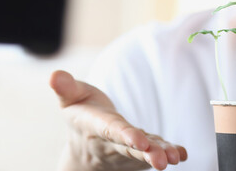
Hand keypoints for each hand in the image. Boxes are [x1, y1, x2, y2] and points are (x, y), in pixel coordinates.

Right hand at [50, 70, 187, 170]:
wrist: (84, 146)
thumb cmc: (81, 113)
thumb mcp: (70, 98)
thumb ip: (65, 87)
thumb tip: (54, 75)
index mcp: (94, 126)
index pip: (111, 131)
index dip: (124, 135)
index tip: (139, 141)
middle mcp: (111, 142)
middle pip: (129, 149)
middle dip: (146, 154)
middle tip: (162, 161)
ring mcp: (127, 149)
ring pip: (144, 154)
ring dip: (160, 155)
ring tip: (174, 157)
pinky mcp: (140, 150)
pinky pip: (154, 152)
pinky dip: (169, 151)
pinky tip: (181, 153)